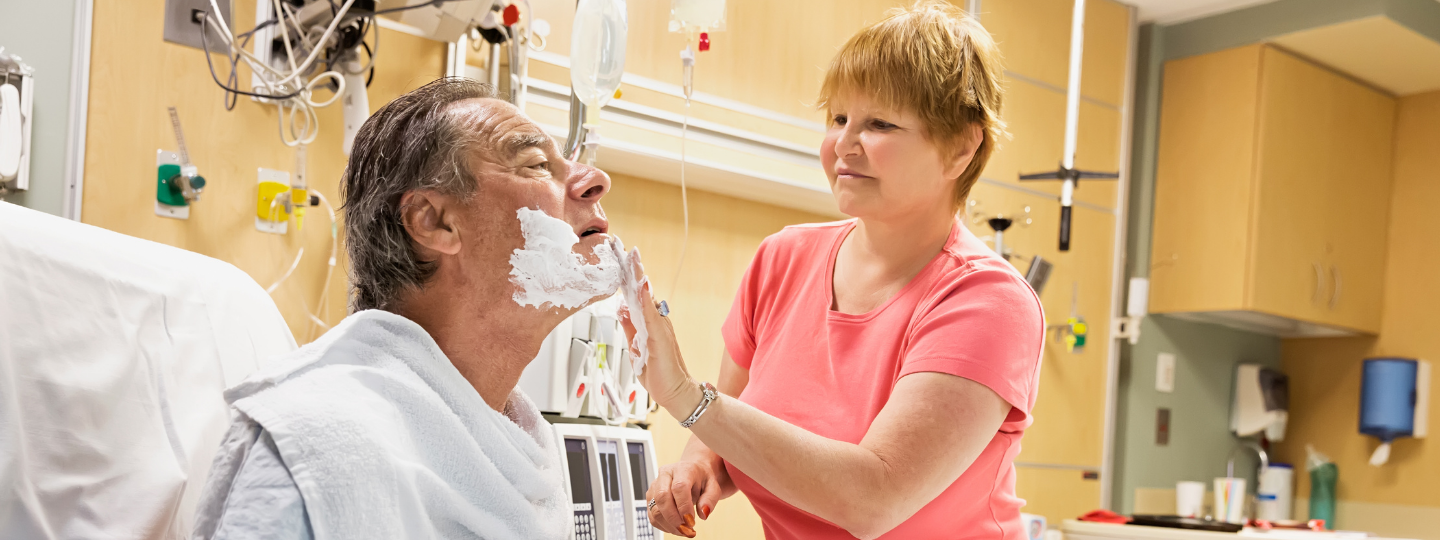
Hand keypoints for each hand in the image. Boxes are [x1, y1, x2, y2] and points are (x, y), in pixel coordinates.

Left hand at [617, 249, 698, 412]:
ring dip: (638, 276)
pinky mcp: (661, 335)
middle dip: (632, 268)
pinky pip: (651, 314)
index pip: (636, 294)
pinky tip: (641, 285)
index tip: (619, 257)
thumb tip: (621, 307)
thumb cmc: (659, 372)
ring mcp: (660, 325)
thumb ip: (631, 326)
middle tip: (622, 247)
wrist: (676, 392)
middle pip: (642, 289)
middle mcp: (657, 319)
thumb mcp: (636, 346)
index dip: (628, 276)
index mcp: (649, 321)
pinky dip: (645, 299)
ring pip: (647, 296)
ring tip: (631, 256)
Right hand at [646, 460, 725, 537]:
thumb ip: (710, 499)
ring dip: (669, 525)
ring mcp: (655, 486)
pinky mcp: (651, 497)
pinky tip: (675, 528)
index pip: (679, 487)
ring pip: (654, 509)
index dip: (684, 507)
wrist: (693, 473)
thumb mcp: (713, 486)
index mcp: (682, 469)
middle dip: (673, 518)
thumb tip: (703, 513)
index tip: (691, 521)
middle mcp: (665, 475)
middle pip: (662, 497)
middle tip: (686, 530)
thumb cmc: (702, 479)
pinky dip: (663, 526)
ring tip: (683, 531)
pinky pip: (652, 515)